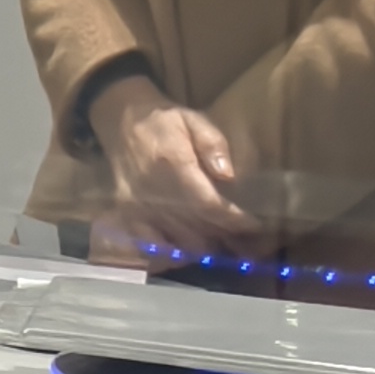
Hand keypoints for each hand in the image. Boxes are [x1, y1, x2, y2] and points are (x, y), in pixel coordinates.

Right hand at [84, 73, 254, 262]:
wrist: (120, 120)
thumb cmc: (163, 121)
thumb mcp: (193, 119)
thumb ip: (212, 143)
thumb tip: (228, 175)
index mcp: (172, 164)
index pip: (208, 204)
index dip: (235, 220)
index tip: (255, 224)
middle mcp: (153, 190)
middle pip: (198, 228)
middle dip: (227, 238)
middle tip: (250, 240)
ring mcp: (137, 205)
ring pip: (180, 241)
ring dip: (207, 247)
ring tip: (227, 245)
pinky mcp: (127, 214)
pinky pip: (151, 246)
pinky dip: (173, 254)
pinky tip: (190, 253)